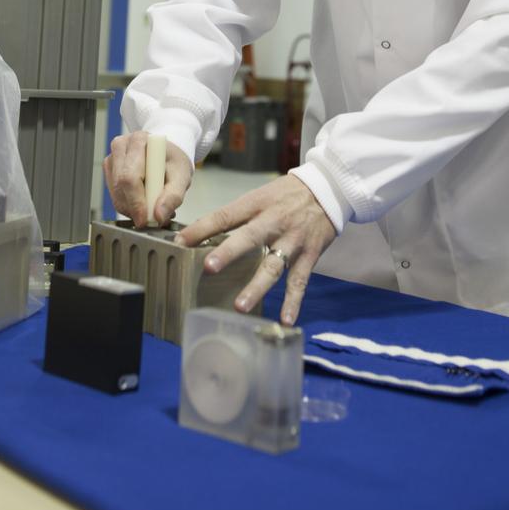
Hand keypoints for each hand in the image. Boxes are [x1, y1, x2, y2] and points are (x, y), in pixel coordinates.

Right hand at [104, 131, 192, 227]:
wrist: (167, 155)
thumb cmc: (174, 162)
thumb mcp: (182, 177)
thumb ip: (173, 197)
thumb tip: (159, 216)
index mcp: (140, 140)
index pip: (130, 177)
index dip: (136, 201)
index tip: (145, 219)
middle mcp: (122, 145)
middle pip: (119, 186)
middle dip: (135, 208)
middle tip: (152, 218)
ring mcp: (113, 157)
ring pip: (115, 193)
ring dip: (132, 208)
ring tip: (152, 207)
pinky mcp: (109, 169)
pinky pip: (114, 195)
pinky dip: (128, 205)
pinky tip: (142, 201)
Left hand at [175, 175, 335, 325]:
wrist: (328, 189)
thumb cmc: (286, 194)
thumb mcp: (259, 195)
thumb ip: (237, 216)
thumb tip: (204, 234)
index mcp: (256, 204)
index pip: (225, 215)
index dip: (202, 228)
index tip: (180, 241)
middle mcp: (273, 222)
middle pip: (248, 238)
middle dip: (228, 252)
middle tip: (208, 268)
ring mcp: (292, 240)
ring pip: (272, 265)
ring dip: (256, 286)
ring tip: (240, 306)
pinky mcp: (309, 255)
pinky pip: (299, 281)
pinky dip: (294, 302)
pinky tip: (286, 320)